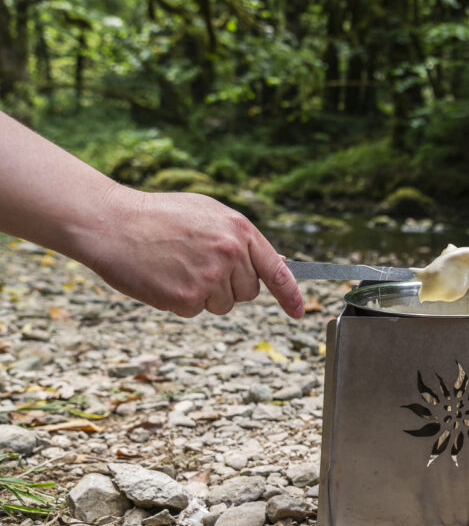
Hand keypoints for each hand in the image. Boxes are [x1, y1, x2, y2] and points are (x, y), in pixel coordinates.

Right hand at [80, 188, 304, 318]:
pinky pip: (196, 311)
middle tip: (197, 264)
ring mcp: (210, 277)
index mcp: (240, 230)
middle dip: (229, 286)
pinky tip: (164, 278)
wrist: (111, 223)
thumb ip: (241, 238)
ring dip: (204, 294)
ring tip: (177, 267)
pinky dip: (181, 301)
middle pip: (248, 292)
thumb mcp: (208, 213)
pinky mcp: (187, 298)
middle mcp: (230, 254)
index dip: (291, 295)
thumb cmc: (158, 215)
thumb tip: (276, 265)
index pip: (277, 270)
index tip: (299, 312)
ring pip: (223, 304)